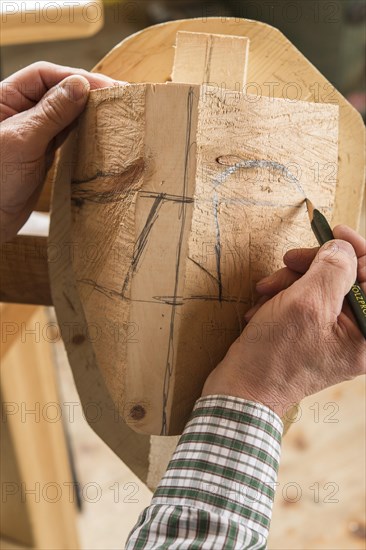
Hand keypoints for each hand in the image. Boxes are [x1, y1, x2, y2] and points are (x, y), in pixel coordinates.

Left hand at [0, 61, 122, 242]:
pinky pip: (67, 136)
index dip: (75, 77)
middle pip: (58, 92)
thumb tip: (80, 85)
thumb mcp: (23, 141)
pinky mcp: (42, 154)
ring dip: (88, 113)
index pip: (44, 76)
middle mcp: (20, 112)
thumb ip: (51, 112)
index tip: (104, 87)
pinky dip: (84, 133)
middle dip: (86, 93)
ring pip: (66, 114)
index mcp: (6, 98)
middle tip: (118, 99)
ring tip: (114, 115)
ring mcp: (33, 134)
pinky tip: (99, 133)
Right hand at [202, 225, 365, 417]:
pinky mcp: (314, 333)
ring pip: (321, 285)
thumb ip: (332, 269)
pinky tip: (265, 305)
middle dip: (313, 266)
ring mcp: (335, 334)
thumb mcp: (306, 304)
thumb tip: (343, 247)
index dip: (356, 250)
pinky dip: (285, 296)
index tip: (333, 233)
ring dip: (291, 281)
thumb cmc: (274, 356)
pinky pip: (306, 300)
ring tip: (266, 292)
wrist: (242, 390)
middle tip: (287, 263)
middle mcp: (356, 334)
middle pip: (346, 278)